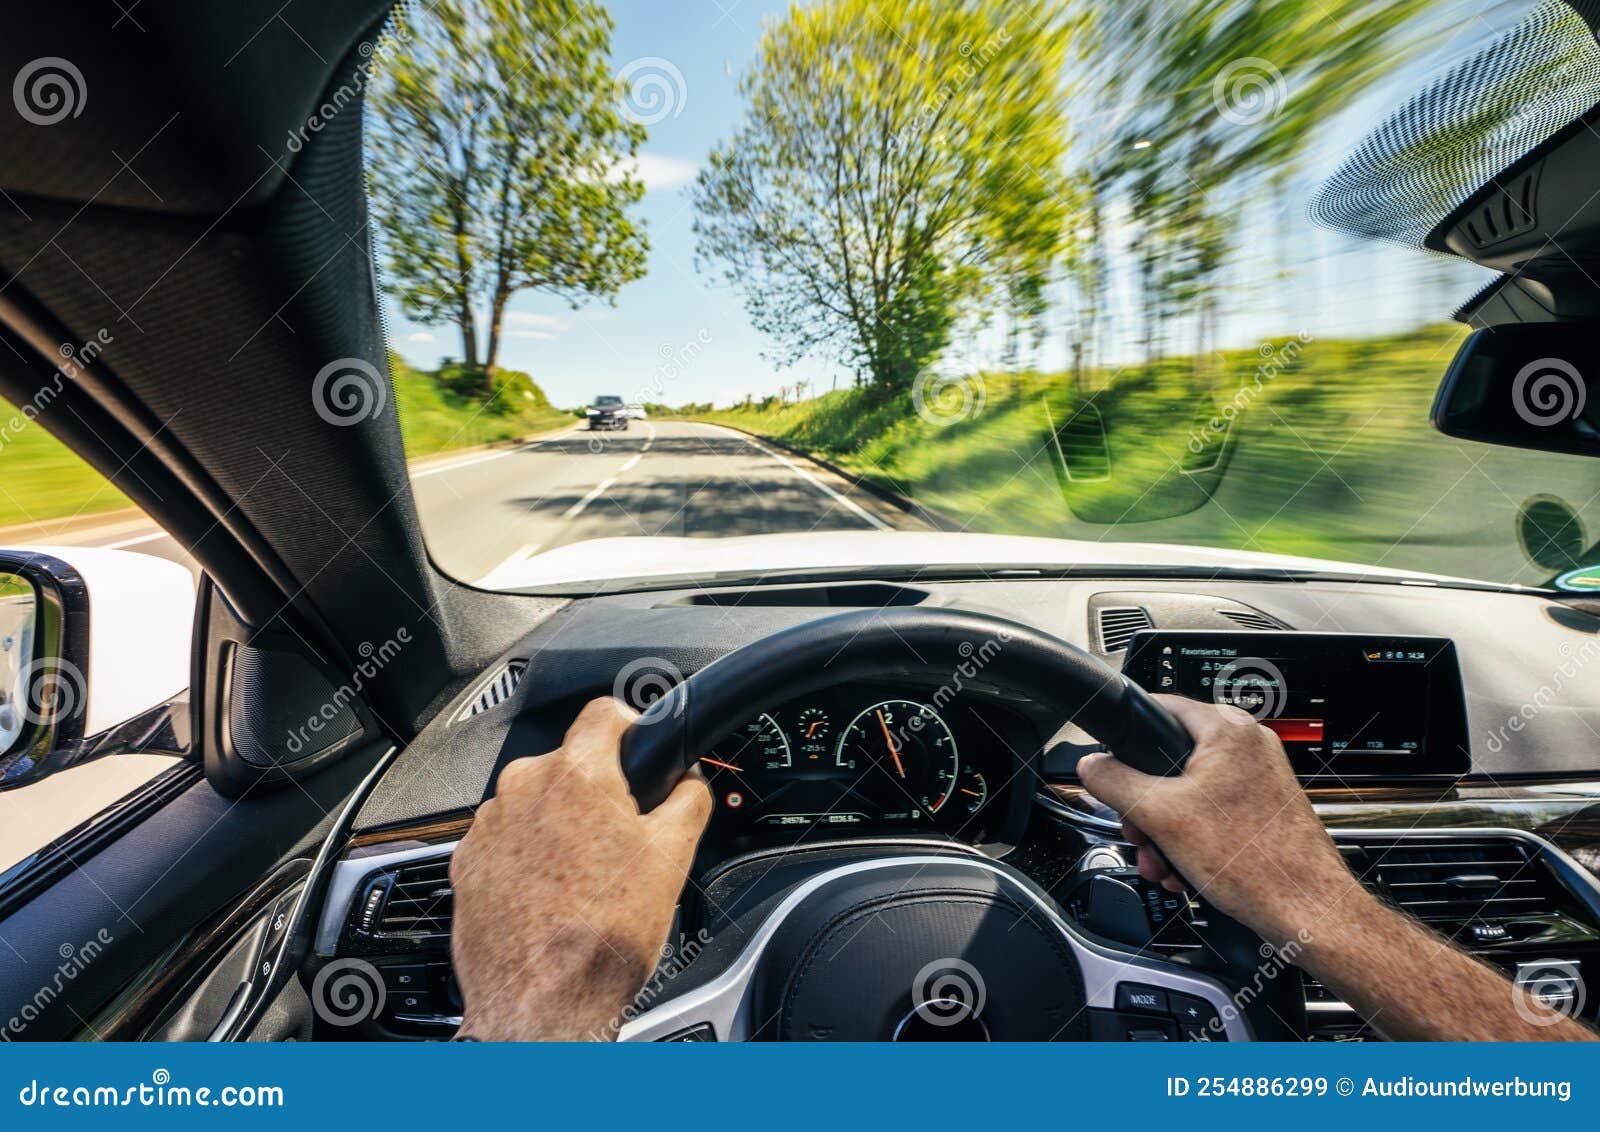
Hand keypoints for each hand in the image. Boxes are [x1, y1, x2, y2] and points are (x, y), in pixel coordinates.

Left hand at [449, 697, 711, 1040]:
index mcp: (575, 775)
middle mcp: (522, 789)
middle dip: (597, 792)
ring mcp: (487, 827)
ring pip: (535, 805)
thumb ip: (686, 800)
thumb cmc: (602, 938)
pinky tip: (551, 896)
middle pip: (569, 765)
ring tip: (585, 878)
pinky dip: (528, 859)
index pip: (604, 713)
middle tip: (622, 838)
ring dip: (559, 827)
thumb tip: (688, 783)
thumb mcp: (673, 858)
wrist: (542, 1006)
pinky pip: (506, 842)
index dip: (631, 725)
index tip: (638, 746)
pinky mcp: (466, 863)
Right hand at [1077, 695, 1363, 944]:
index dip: (1125, 738)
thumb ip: (1114, 782)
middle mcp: (1249, 745)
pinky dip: (1190, 835)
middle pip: (1170, 757)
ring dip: (1163, 827)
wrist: (1305, 909)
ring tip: (1160, 859)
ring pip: (1188, 790)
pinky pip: (1212, 809)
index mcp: (1227, 730)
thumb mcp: (1159, 815)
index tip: (1110, 762)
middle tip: (1137, 829)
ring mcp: (1260, 775)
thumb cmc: (1255, 862)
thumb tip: (1092, 766)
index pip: (1158, 707)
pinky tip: (1182, 866)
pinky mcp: (1264, 805)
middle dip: (1144, 803)